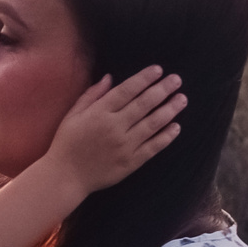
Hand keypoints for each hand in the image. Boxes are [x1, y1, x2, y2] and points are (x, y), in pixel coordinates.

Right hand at [40, 65, 183, 194]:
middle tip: (177, 80)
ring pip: (152, 124)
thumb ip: (92, 95)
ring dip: (169, 110)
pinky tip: (176, 127)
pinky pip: (152, 147)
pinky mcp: (130, 162)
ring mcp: (124, 146)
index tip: (158, 70)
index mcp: (99, 113)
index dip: (144, 79)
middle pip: (143, 104)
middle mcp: (114, 127)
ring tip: (182, 99)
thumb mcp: (73, 115)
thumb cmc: (67, 143)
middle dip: (162, 90)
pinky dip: (166, 137)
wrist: (65, 176)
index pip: (127, 90)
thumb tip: (110, 77)